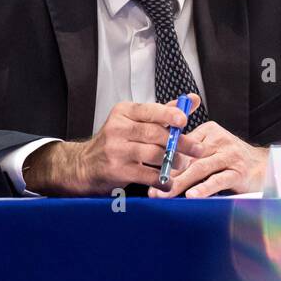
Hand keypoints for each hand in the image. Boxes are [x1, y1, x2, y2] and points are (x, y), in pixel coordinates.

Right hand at [23, 95, 198, 195]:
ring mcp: (115, 150)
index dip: (169, 114)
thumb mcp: (136, 121)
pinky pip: (145, 175)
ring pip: (152, 154)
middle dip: (180, 142)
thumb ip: (165, 112)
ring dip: (173, 160)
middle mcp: (118, 128)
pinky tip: (169, 181)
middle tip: (197, 149)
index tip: (185, 120)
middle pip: (155, 133)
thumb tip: (192, 99)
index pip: (149, 110)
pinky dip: (161, 179)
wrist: (83, 165)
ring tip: (183, 164)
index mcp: (124, 112)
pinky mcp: (116, 170)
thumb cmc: (116, 141)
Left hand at [149, 120, 268, 197]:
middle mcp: (219, 140)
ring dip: (181, 182)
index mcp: (209, 131)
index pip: (182, 144)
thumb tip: (162, 172)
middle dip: (169, 174)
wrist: (262, 166)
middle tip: (154, 189)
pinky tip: (193, 195)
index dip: (165, 160)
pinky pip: (218, 180)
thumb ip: (189, 157)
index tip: (150, 174)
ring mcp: (230, 155)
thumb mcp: (210, 151)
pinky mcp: (238, 171)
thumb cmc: (231, 160)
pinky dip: (204, 188)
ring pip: (200, 168)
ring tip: (166, 193)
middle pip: (189, 157)